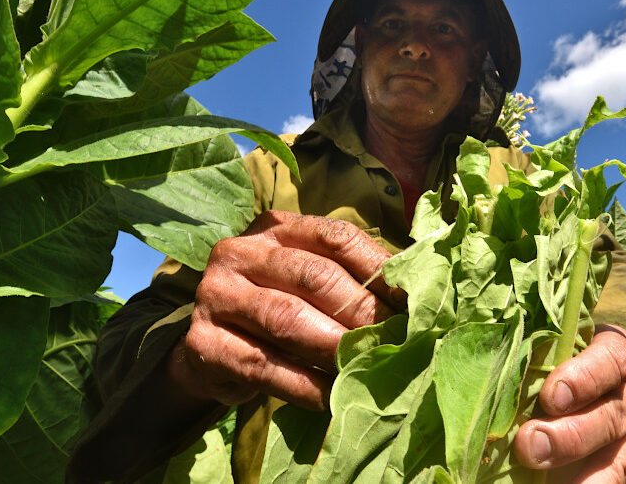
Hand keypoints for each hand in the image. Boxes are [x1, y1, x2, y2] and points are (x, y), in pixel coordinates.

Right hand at [170, 211, 402, 410]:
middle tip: (400, 340)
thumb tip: (422, 296)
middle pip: (315, 277)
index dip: (380, 268)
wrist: (209, 350)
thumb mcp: (308, 282)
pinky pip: (265, 365)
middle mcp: (240, 253)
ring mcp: (216, 296)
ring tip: (373, 367)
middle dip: (364, 312)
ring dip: (338, 348)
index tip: (417, 300)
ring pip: (289, 319)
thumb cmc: (277, 308)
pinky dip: (306, 385)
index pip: (335, 237)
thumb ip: (353, 278)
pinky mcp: (203, 343)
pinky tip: (335, 397)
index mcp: (275, 227)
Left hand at [513, 325, 625, 482]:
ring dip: (582, 477)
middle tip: (529, 446)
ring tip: (545, 481)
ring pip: (617, 457)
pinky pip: (614, 480)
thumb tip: (494, 368)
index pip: (611, 359)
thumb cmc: (550, 355)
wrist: (575, 383)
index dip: (582, 379)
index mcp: (618, 349)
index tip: (549, 398)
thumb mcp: (548, 347)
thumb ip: (532, 356)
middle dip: (570, 435)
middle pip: (612, 414)